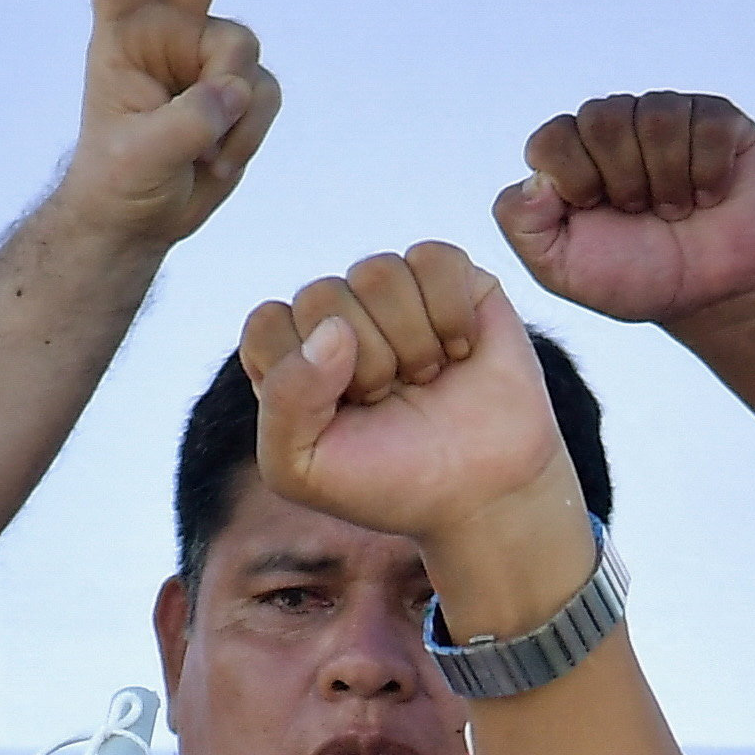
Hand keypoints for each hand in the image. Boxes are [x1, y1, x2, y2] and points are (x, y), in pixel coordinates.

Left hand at [57, 0, 277, 253]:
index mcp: (122, 32)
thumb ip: (184, 124)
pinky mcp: (241, 87)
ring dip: (234, 109)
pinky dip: (250, 132)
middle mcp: (168, 31)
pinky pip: (265, 93)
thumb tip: (231, 94)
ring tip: (205, 152)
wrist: (142, 217)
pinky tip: (220, 159)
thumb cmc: (119, 179)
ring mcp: (207, 56)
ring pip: (245, 54)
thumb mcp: (137, 157)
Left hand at [243, 246, 595, 627]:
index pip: (269, 324)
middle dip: (366, 365)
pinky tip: (461, 351)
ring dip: (411, 342)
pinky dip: (451, 314)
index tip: (343, 418)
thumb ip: (284, 402)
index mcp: (291, 356)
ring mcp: (394, 294)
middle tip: (392, 403)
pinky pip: (434, 259)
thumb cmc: (389, 484)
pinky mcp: (452, 280)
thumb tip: (334, 328)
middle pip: (322, 296)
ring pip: (378, 273)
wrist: (485, 495)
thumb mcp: (301, 470)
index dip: (307, 374)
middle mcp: (338, 316)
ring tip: (427, 379)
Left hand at [495, 92, 754, 334]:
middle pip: (603, 119)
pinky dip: (708, 173)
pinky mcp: (722, 123)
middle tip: (640, 214)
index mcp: (574, 151)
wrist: (706, 298)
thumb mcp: (561, 268)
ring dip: (667, 181)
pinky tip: (708, 197)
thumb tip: (536, 177)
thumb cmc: (634, 277)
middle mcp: (619, 124)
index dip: (575, 179)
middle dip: (623, 181)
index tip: (595, 212)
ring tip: (676, 210)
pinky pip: (708, 125)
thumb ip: (523, 224)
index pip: (553, 137)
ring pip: (658, 118)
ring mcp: (671, 118)